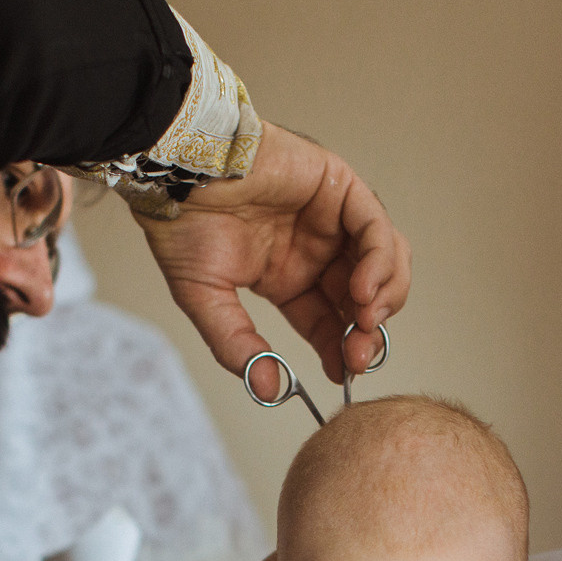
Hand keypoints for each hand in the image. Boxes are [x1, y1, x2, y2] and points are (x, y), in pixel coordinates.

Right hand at [141, 123, 410, 395]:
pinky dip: (379, 261)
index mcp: (289, 278)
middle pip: (364, 299)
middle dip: (368, 332)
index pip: (330, 322)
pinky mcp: (340, 187)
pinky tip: (362, 289)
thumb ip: (237, 345)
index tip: (343, 374)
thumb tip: (269, 389)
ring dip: (384, 298)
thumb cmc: (182, 225)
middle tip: (359, 355)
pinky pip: (375, 229)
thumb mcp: (206, 300)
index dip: (341, 350)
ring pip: (384, 264)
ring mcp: (332, 219)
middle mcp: (316, 250)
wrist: (176, 171)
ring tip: (365, 321)